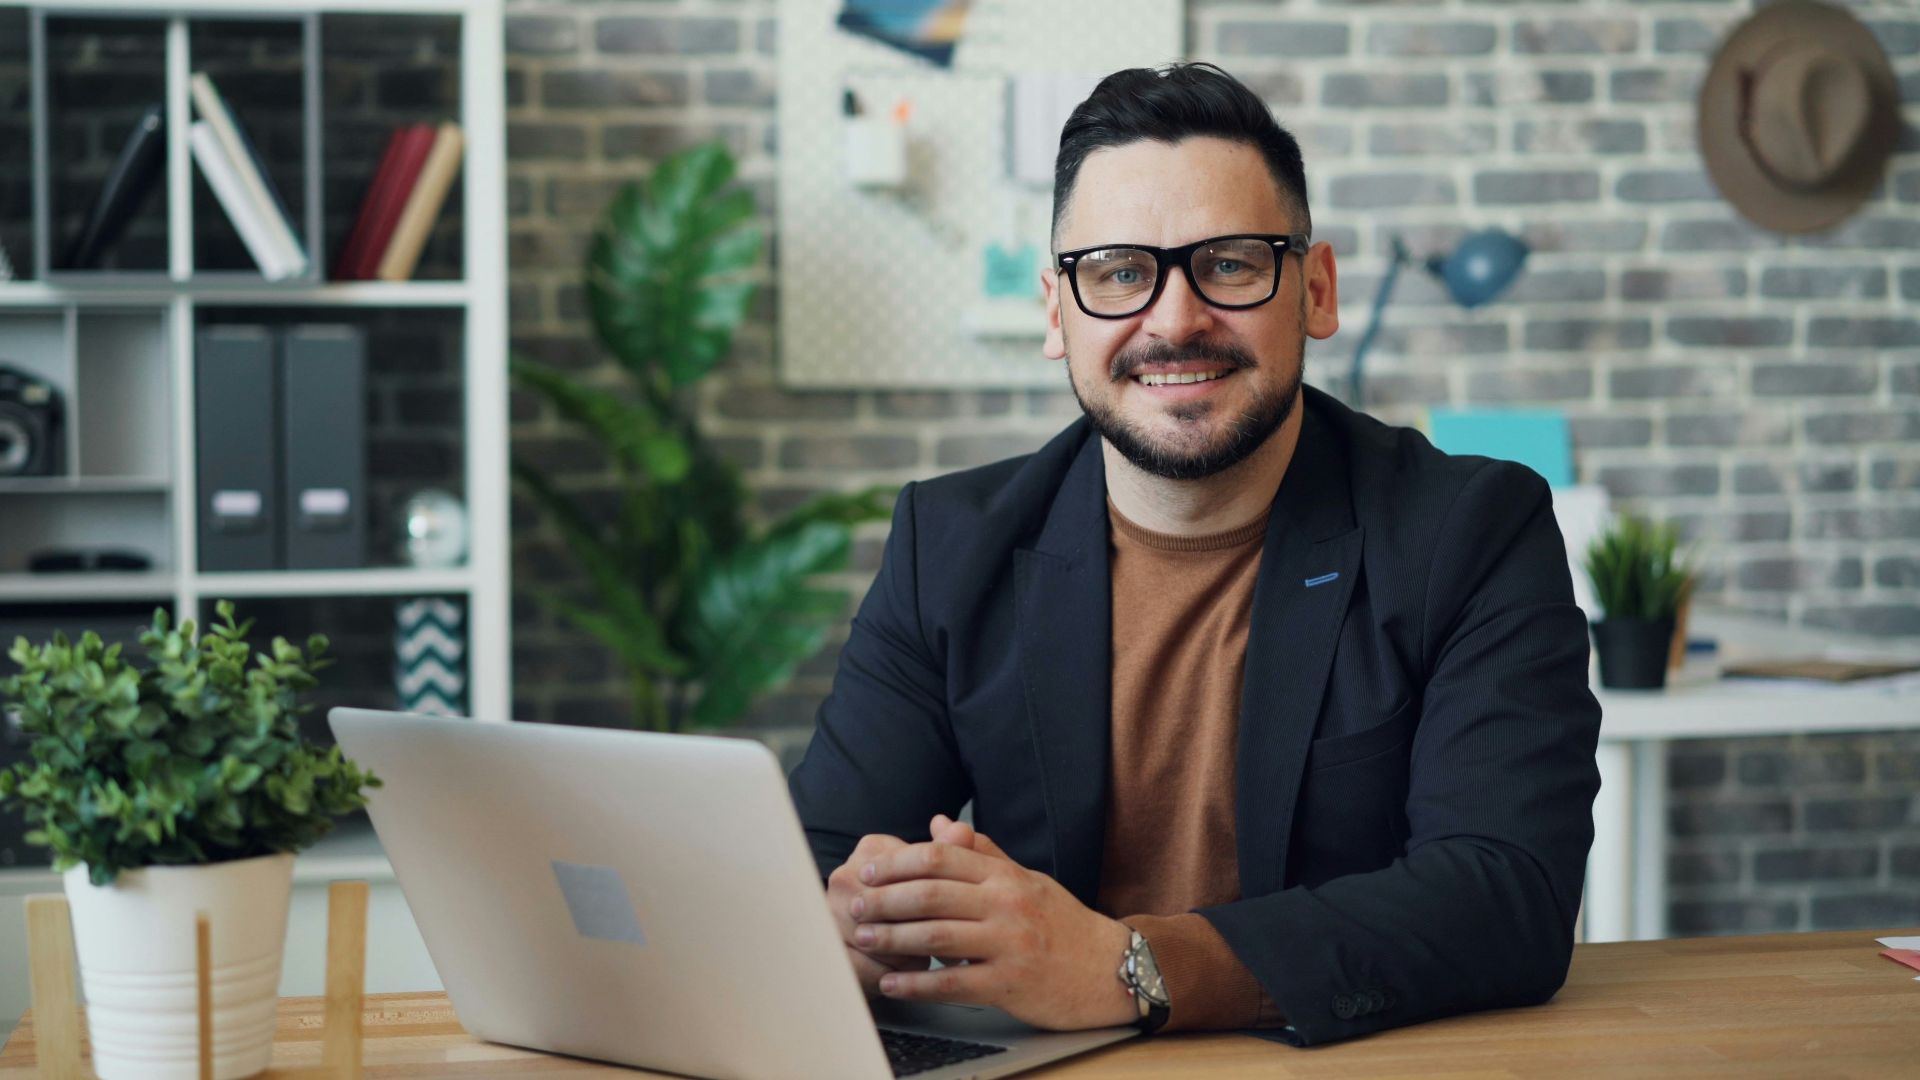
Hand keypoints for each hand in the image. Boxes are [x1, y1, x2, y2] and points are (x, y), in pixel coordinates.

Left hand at [848, 814, 1137, 1030]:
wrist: (1112, 969)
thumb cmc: (1063, 924)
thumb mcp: (1027, 879)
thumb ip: (983, 853)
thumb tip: (941, 823)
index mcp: (1006, 876)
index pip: (941, 858)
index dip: (897, 862)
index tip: (868, 871)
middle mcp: (1007, 905)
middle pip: (931, 894)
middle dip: (884, 900)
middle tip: (854, 906)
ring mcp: (1009, 945)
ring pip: (937, 936)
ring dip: (893, 938)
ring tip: (863, 940)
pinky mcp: (1011, 984)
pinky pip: (954, 983)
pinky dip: (918, 984)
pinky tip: (893, 984)